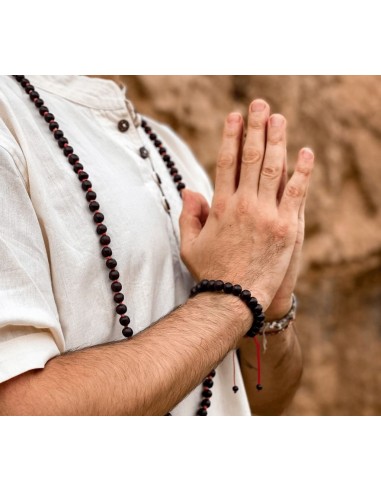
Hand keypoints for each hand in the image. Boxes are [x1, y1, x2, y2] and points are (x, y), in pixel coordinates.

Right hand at [179, 99, 313, 310]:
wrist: (235, 300)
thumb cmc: (211, 273)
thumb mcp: (190, 245)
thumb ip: (190, 215)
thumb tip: (189, 189)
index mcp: (221, 207)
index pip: (226, 163)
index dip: (231, 137)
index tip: (234, 117)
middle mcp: (244, 205)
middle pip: (252, 158)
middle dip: (255, 128)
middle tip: (259, 104)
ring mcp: (268, 215)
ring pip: (274, 169)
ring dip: (277, 140)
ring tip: (279, 118)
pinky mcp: (287, 228)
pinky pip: (296, 193)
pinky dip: (302, 172)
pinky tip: (306, 153)